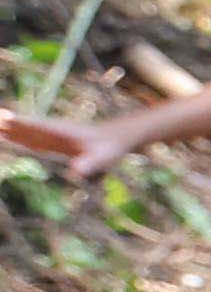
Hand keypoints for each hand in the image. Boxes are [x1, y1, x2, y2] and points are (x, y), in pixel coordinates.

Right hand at [1, 110, 121, 183]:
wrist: (118, 137)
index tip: (4, 118)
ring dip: (8, 129)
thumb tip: (75, 173)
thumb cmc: (111, 147)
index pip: (36, 127)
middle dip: (7, 125)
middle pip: (24, 128)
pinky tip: (6, 135)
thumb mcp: (103, 157)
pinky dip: (17, 136)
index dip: (20, 124)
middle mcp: (52, 131)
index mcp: (61, 132)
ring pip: (25, 132)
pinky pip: (30, 139)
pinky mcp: (53, 141)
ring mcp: (51, 135)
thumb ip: (90, 164)